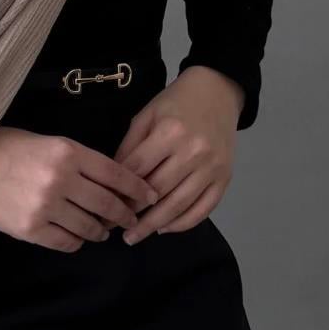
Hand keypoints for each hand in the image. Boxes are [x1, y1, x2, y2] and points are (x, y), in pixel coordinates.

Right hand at [0, 126, 160, 250]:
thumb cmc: (13, 149)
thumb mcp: (52, 144)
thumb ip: (82, 162)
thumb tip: (114, 186)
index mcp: (68, 152)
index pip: (115, 173)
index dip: (137, 188)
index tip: (149, 197)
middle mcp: (61, 179)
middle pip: (107, 204)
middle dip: (125, 214)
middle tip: (131, 219)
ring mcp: (46, 206)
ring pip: (89, 227)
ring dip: (101, 231)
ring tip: (102, 231)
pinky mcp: (31, 228)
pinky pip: (66, 242)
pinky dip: (77, 242)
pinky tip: (77, 237)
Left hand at [112, 66, 242, 243]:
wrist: (217, 93)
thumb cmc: (175, 103)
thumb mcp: (145, 116)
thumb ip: (129, 148)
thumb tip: (113, 183)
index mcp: (170, 132)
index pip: (138, 169)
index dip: (118, 190)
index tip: (103, 206)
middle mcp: (193, 151)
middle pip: (158, 192)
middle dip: (133, 214)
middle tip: (114, 228)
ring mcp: (212, 167)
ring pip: (180, 205)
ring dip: (155, 225)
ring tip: (135, 236)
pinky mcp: (225, 178)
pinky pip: (203, 209)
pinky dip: (183, 223)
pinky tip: (164, 228)